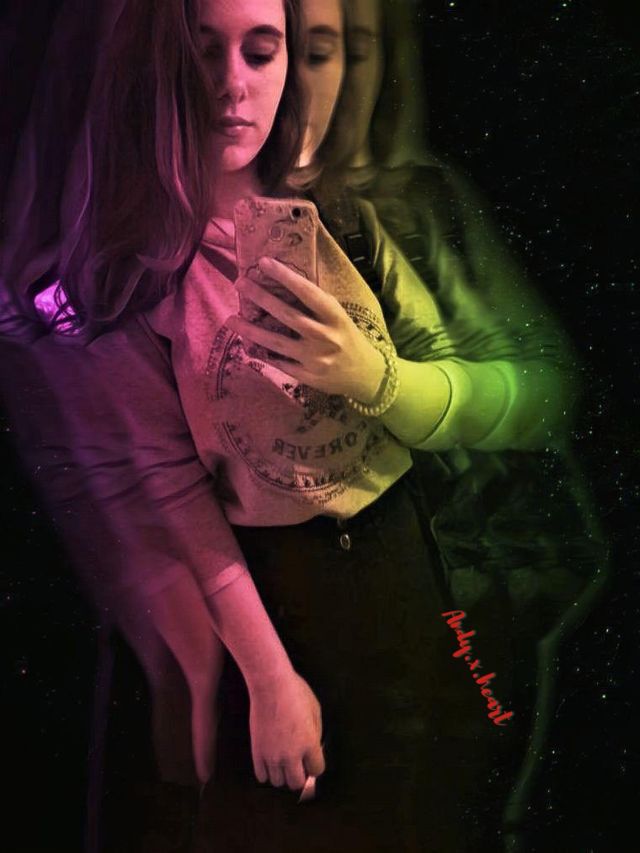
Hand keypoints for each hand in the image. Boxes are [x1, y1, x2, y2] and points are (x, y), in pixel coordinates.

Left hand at [225, 256, 385, 402]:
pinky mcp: (307, 376)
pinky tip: (247, 344)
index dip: (285, 277)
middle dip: (261, 297)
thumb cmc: (349, 339)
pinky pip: (280, 363)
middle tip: (239, 283)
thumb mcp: (340, 318)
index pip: (308, 292)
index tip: (264, 262)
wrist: (366, 375)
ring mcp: (315, 359)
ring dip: (251, 330)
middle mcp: (325, 337)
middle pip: (287, 315)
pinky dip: (263, 354)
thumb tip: (284, 283)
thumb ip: (317, 306)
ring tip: (230, 318)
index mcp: (336, 316)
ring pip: (276, 342)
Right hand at [248, 670, 325, 790]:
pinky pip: (262, 776)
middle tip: (298, 764)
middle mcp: (291, 754)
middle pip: (297, 783)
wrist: (270, 685)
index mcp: (310, 744)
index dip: (315, 765)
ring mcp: (272, 755)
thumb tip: (315, 748)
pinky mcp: (257, 752)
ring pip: (278, 782)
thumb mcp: (315, 709)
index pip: (316, 770)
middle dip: (300, 775)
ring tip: (283, 761)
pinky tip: (270, 761)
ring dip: (282, 774)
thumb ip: (316, 733)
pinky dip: (267, 772)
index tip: (311, 758)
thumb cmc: (295, 692)